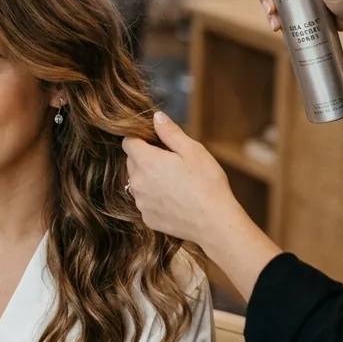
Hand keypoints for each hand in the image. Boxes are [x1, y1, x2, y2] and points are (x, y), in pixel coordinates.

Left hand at [123, 112, 235, 250]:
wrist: (214, 223)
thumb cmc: (207, 184)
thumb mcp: (193, 150)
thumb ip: (170, 132)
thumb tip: (156, 118)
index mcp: (147, 162)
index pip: (128, 142)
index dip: (141, 139)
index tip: (156, 142)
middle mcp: (137, 182)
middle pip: (132, 162)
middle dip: (146, 158)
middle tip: (171, 162)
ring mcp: (141, 202)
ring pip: (137, 182)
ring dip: (149, 178)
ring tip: (175, 183)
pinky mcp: (147, 218)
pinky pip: (145, 201)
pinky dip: (154, 198)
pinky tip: (174, 199)